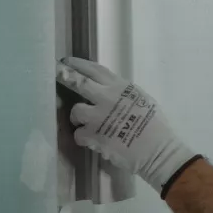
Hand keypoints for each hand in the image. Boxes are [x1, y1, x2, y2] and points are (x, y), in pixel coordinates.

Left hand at [56, 56, 198, 194]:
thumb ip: (122, 93)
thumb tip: (107, 91)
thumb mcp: (142, 100)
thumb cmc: (155, 125)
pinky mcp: (93, 136)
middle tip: (55, 75)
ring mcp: (98, 117)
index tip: (66, 62)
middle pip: (79, 82)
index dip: (78, 64)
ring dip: (77, 117)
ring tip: (84, 123)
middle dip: (65, 77)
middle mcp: (107, 97)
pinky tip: (92, 140)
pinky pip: (78, 134)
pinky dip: (83, 137)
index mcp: (121, 87)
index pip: (95, 70)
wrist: (157, 150)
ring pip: (75, 110)